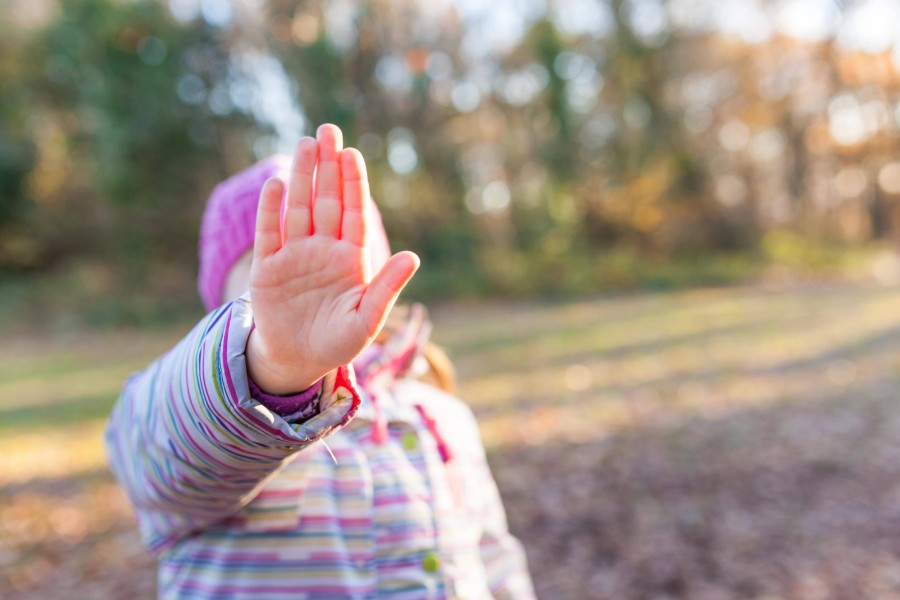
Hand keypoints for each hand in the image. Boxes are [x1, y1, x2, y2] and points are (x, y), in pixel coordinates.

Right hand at [246, 124, 418, 394]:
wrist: (298, 360)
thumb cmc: (338, 342)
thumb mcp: (366, 319)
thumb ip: (386, 287)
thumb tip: (413, 257)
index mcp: (350, 259)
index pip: (354, 213)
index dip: (353, 184)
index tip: (353, 154)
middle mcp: (323, 250)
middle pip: (326, 201)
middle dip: (327, 166)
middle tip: (327, 130)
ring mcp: (295, 256)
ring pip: (299, 208)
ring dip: (302, 177)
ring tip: (305, 143)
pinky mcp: (268, 268)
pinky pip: (270, 234)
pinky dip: (272, 210)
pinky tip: (277, 184)